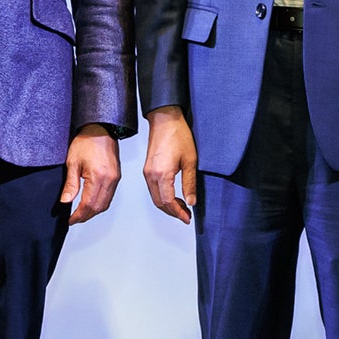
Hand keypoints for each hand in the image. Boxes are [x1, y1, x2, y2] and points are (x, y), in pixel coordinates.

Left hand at [62, 126, 120, 223]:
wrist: (101, 130)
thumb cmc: (87, 142)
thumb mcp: (72, 163)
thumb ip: (70, 185)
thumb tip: (66, 201)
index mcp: (98, 177)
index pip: (88, 204)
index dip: (78, 215)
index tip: (71, 220)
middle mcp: (110, 180)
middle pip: (98, 207)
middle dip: (86, 216)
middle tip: (74, 219)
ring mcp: (115, 179)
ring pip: (105, 204)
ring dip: (93, 211)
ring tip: (81, 213)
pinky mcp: (116, 177)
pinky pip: (109, 196)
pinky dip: (100, 203)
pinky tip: (91, 203)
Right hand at [143, 106, 198, 224]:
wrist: (165, 120)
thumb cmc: (178, 135)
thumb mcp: (190, 161)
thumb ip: (190, 184)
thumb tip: (191, 201)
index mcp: (161, 174)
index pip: (168, 202)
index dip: (178, 213)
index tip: (187, 218)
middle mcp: (150, 175)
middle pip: (159, 203)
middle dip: (173, 212)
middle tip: (186, 216)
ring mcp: (147, 172)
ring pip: (155, 197)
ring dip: (167, 205)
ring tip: (182, 208)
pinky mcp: (147, 169)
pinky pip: (153, 189)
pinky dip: (162, 197)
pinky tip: (173, 196)